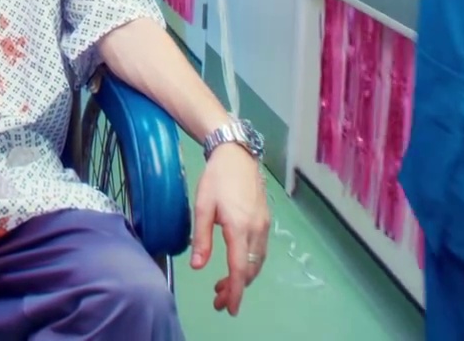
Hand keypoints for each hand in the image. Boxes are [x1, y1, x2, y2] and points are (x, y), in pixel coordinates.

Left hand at [190, 145, 271, 314]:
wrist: (237, 155)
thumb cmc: (216, 179)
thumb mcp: (203, 207)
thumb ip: (202, 238)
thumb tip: (198, 266)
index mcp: (239, 227)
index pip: (239, 268)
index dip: (235, 291)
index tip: (229, 308)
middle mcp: (256, 230)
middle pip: (250, 269)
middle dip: (236, 288)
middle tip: (218, 300)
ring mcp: (264, 225)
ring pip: (257, 261)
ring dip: (243, 277)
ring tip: (223, 286)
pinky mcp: (265, 221)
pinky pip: (259, 251)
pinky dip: (249, 264)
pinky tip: (236, 265)